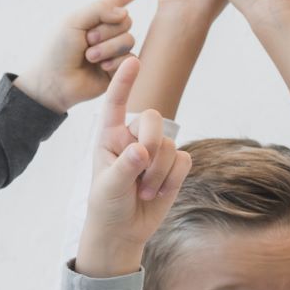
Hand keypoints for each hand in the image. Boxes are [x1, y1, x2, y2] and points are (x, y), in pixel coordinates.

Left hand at [16, 0, 156, 112]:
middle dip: (105, 31)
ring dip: (107, 48)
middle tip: (86, 41)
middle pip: (126, 21)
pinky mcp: (119, 68)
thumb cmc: (58, 51)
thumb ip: (99, 9)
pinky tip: (100, 67)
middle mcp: (107, 31)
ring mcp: (114, 50)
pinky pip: (129, 58)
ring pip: (128, 39)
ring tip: (89, 56)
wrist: (54, 82)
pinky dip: (114, 62)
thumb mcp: (74, 22)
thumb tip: (124, 13)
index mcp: (95, 16)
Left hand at [77, 58, 190, 277]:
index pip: (115, 104)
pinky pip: (183, 160)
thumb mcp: (108, 187)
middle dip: (151, 144)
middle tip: (140, 169)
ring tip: (144, 191)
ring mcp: (155, 150)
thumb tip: (141, 151)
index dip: (123, 82)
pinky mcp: (173, 165)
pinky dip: (172, 178)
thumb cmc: (107, 204)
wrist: (123, 229)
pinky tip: (158, 192)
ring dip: (158, 172)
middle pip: (153, 119)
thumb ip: (124, 168)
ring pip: (169, 144)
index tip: (133, 60)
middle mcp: (133, 138)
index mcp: (109, 136)